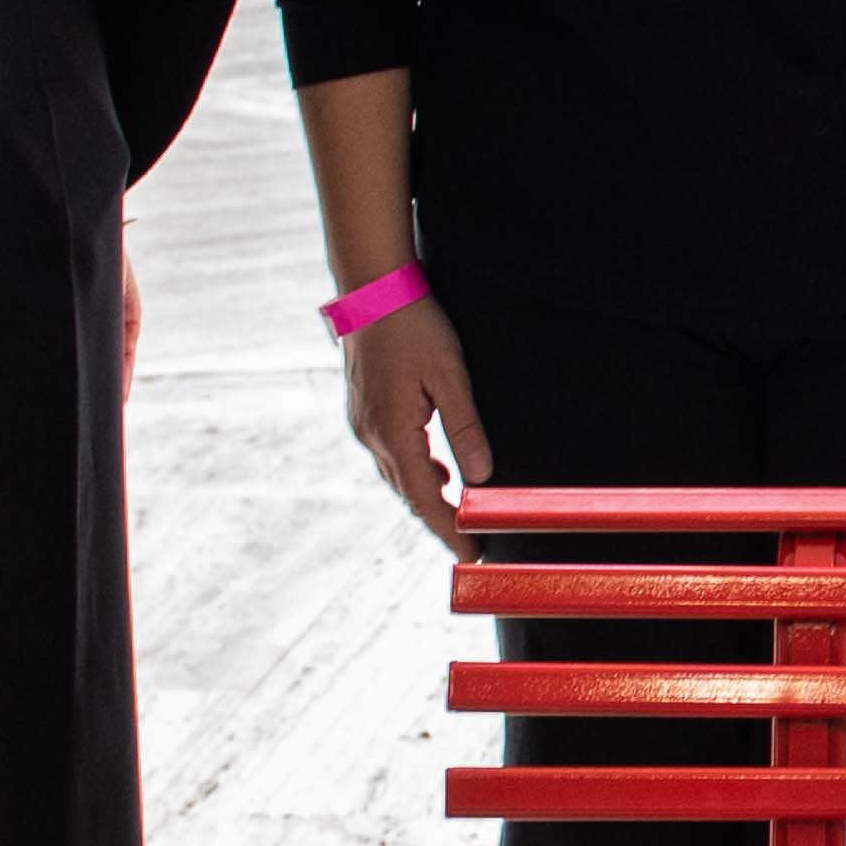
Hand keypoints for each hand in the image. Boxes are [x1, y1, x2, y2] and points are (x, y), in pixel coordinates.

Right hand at [342, 294, 492, 545]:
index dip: (449, 530)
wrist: (370, 290)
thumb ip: (465, 428)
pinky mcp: (364, 412)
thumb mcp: (450, 376)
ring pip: (399, 476)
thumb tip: (481, 476)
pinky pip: (391, 455)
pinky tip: (436, 471)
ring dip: (427, 497)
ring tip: (459, 515)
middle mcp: (372, 436)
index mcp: (393, 432)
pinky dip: (415, 471)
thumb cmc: (413, 326)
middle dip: (439, 521)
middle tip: (471, 543)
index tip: (471, 555)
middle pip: (409, 494)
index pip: (425, 498)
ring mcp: (363, 424)